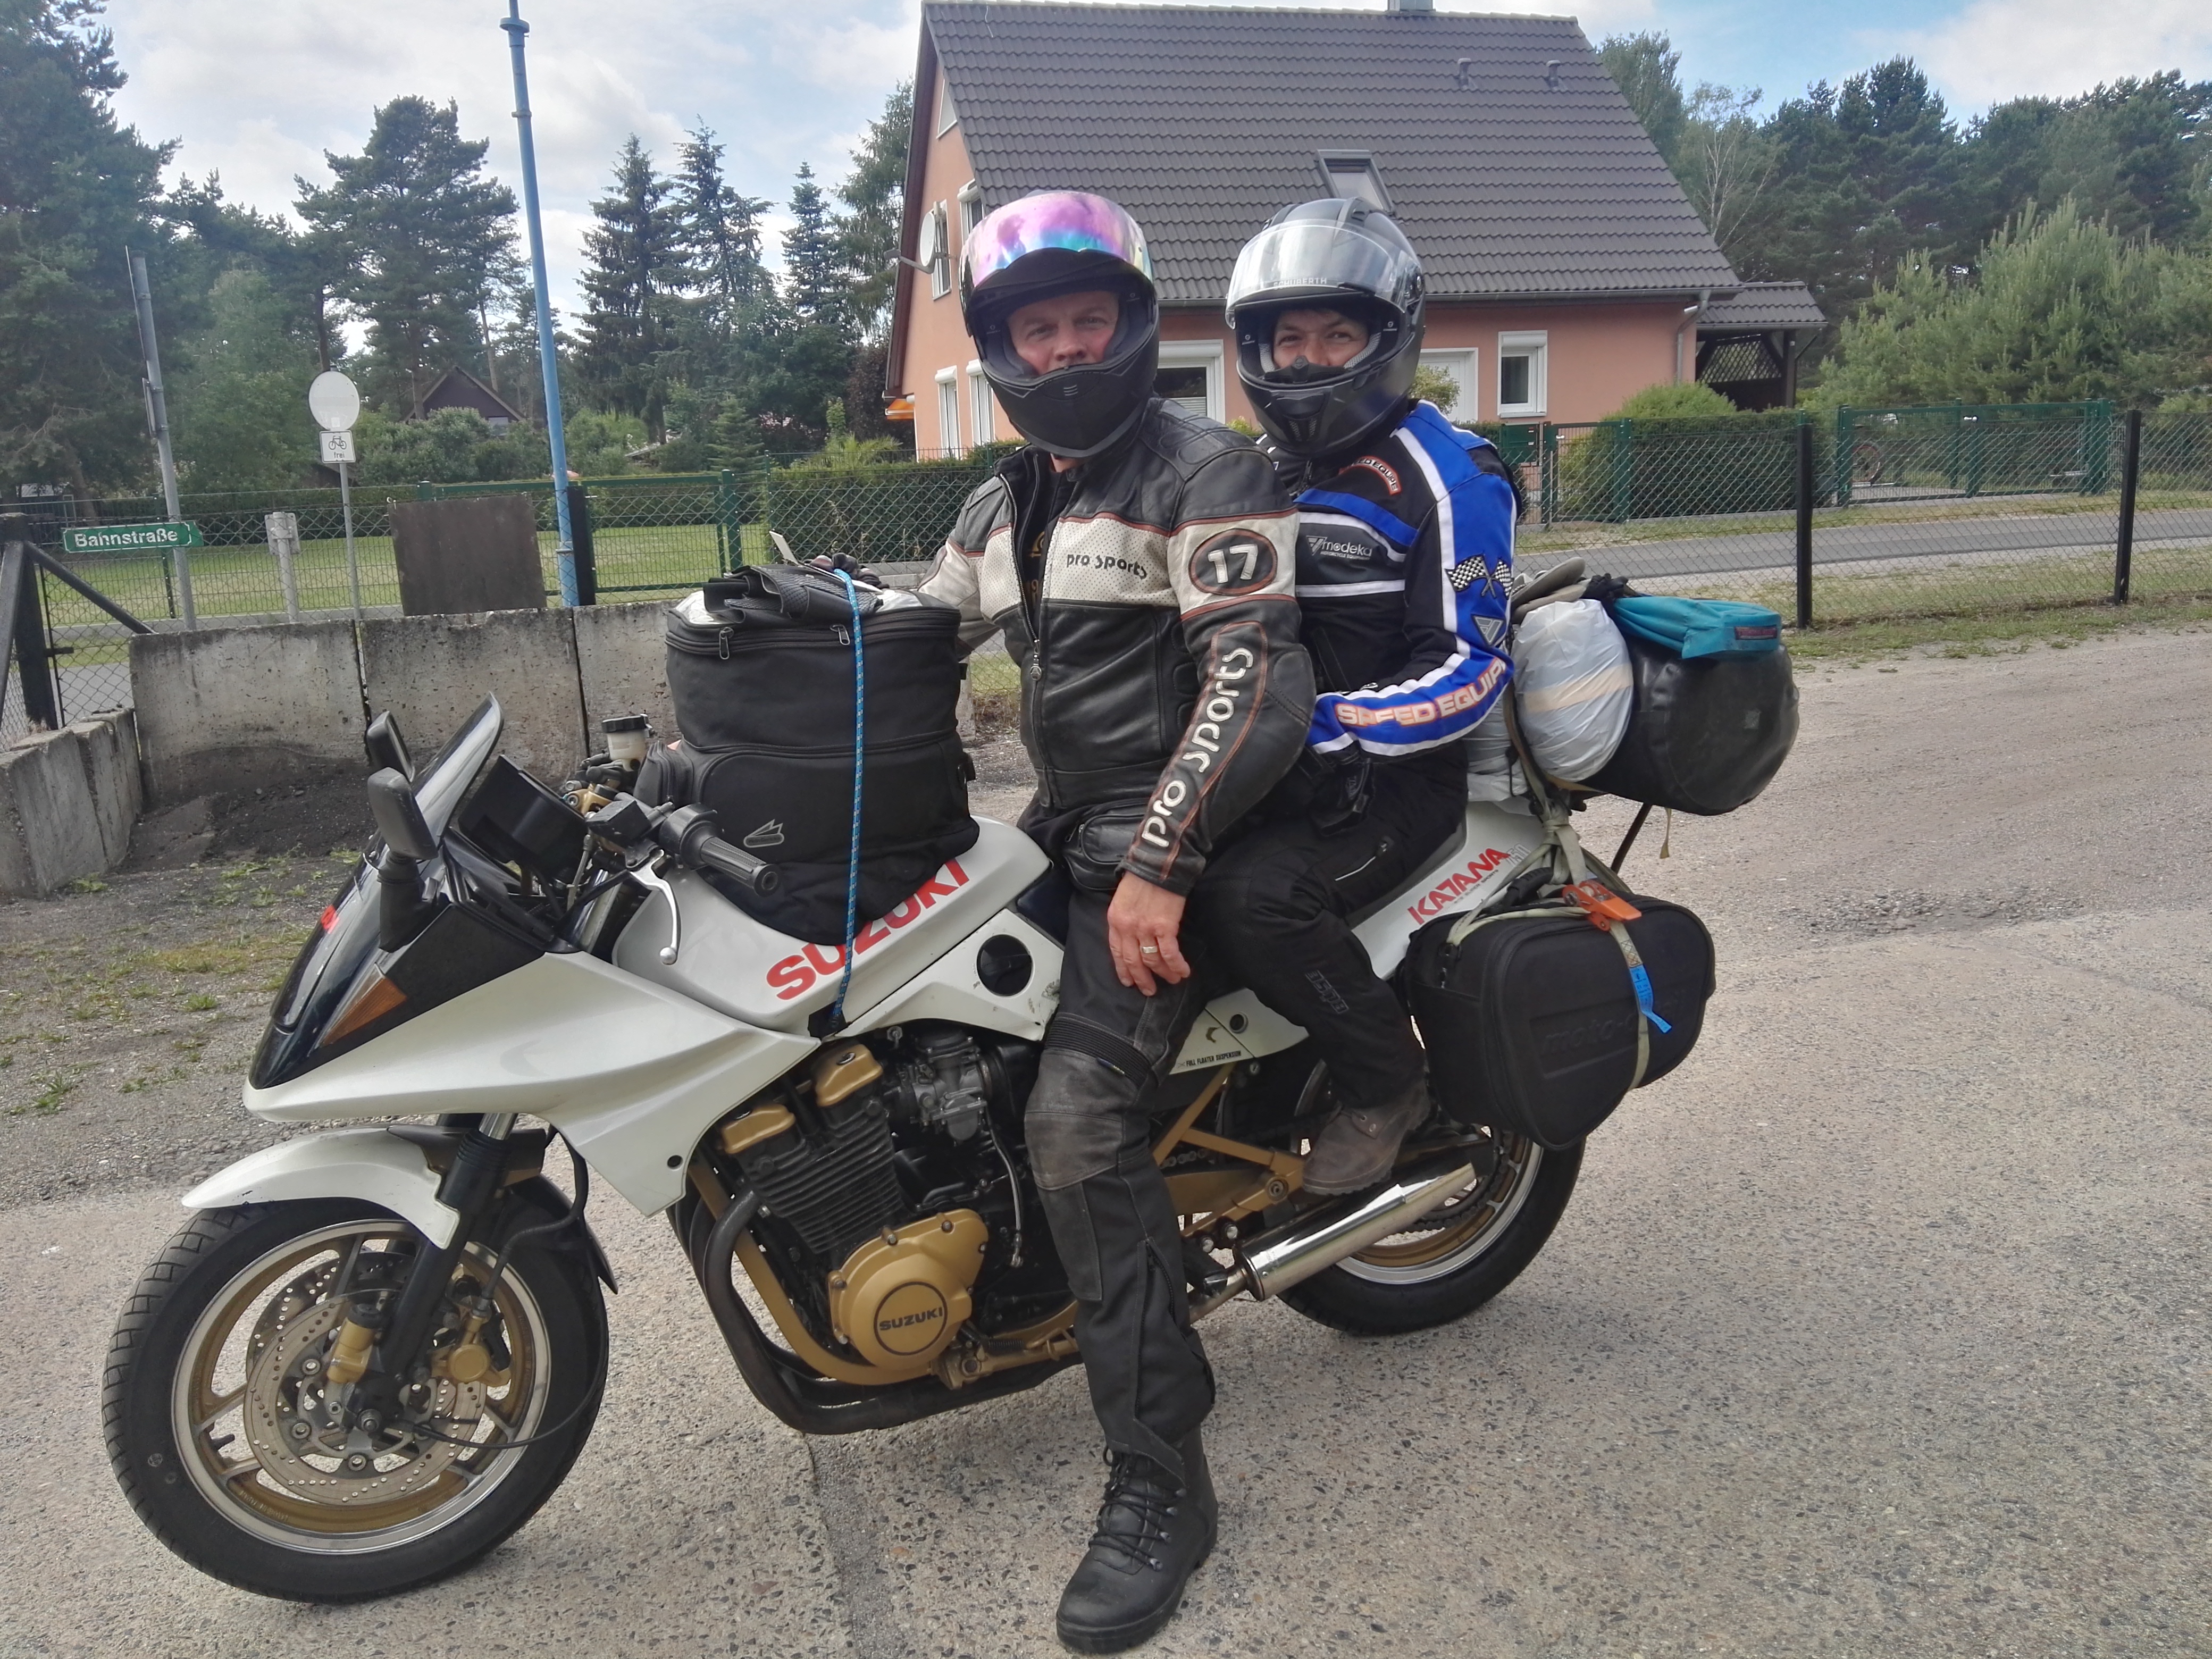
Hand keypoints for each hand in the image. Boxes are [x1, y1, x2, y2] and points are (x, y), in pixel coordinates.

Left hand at [1107, 872, 1189, 995]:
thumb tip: (1133, 933)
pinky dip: (1176, 965)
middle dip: (1142, 978)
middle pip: (1133, 961)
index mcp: (1115, 920)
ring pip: (1152, 960)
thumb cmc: (1143, 875)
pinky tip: (1183, 971)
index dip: (1123, 969)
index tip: (1128, 981)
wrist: (1159, 863)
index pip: (1116, 951)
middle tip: (1149, 990)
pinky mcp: (1164, 927)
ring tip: (1172, 980)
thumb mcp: (1123, 897)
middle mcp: (1128, 928)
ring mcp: (1145, 929)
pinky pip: (1169, 953)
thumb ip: (1125, 917)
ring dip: (1163, 973)